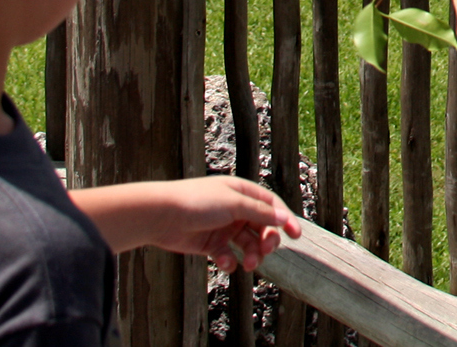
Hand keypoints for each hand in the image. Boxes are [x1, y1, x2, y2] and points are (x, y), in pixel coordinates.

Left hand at [72, 176, 302, 271]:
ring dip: (251, 255)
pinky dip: (229, 261)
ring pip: (247, 244)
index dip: (284, 219)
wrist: (161, 216)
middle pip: (261, 227)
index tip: (295, 235)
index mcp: (242, 192)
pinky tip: (223, 262)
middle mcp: (234, 209)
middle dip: (267, 241)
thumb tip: (283, 218)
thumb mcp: (234, 204)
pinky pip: (228, 255)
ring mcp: (222, 227)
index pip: (271, 205)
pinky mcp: (209, 244)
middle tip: (266, 251)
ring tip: (247, 264)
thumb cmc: (196, 202)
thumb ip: (259, 212)